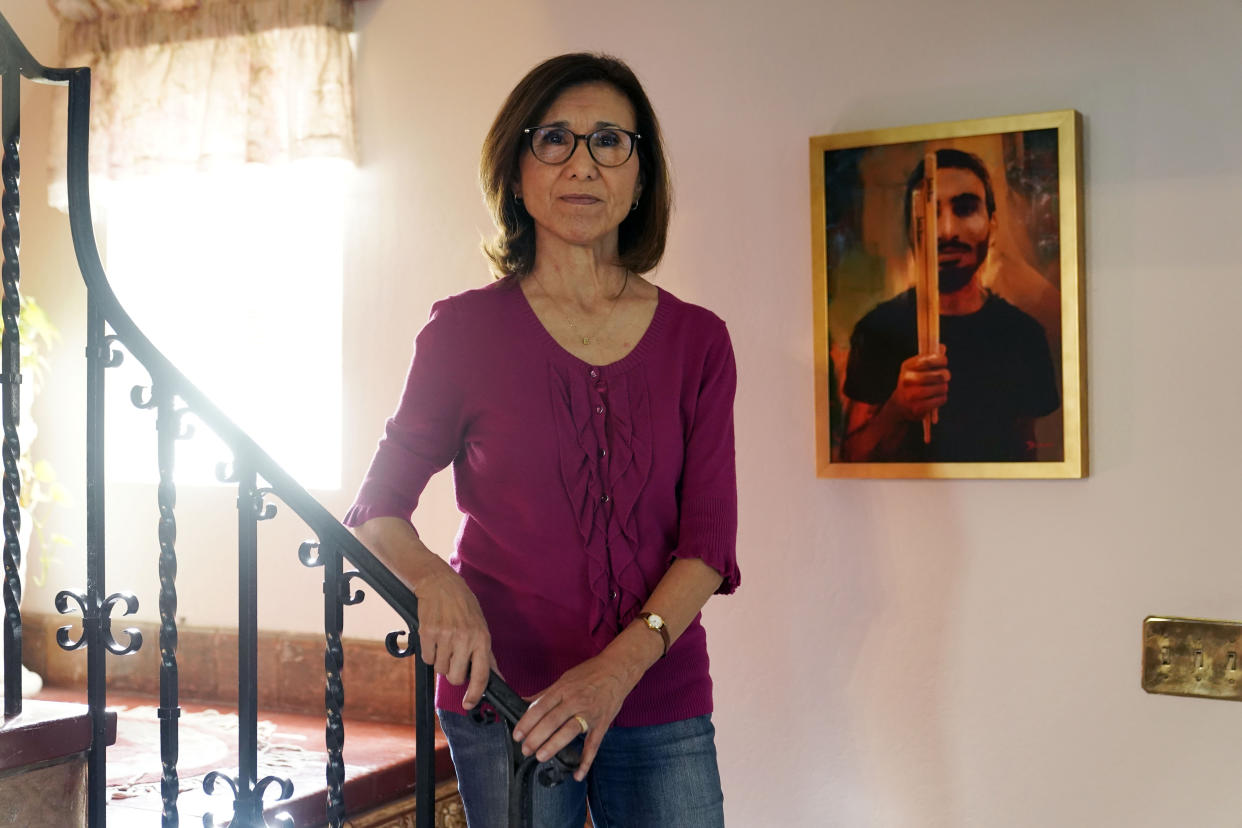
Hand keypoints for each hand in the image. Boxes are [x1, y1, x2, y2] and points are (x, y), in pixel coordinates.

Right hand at [411, 559, 492, 709]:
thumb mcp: (481, 627)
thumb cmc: (464, 607)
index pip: (482, 675)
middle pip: (456, 678)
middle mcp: (465, 639)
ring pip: (440, 669)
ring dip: (441, 662)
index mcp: (482, 639)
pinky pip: (427, 659)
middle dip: (454, 674)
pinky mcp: (427, 633)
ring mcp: (445, 636)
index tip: (469, 703)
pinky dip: (429, 653)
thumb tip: (496, 677)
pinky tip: (434, 638)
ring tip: (444, 643)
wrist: (441, 584)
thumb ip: (486, 654)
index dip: (475, 694)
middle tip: (454, 659)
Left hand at [511, 653, 637, 781]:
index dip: (527, 722)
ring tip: (540, 756)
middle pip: (552, 720)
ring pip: (569, 731)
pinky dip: (586, 761)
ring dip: (553, 745)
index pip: (540, 707)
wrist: (618, 669)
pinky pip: (593, 745)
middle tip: (525, 749)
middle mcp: (575, 700)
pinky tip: (577, 773)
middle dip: (536, 737)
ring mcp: (589, 713)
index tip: (517, 735)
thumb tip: (523, 701)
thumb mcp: (565, 678)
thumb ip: (545, 694)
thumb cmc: (590, 673)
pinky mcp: (601, 724)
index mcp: (563, 689)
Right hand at [889, 346, 948, 419]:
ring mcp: (911, 395)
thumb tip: (942, 347)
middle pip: (937, 376)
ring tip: (942, 387)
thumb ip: (930, 356)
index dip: (940, 359)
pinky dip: (942, 398)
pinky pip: (938, 400)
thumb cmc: (914, 382)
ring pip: (940, 388)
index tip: (944, 361)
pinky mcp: (917, 407)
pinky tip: (939, 396)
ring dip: (944, 387)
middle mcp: (907, 380)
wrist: (900, 404)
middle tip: (946, 376)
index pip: (927, 360)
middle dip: (945, 375)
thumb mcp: (918, 367)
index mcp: (907, 366)